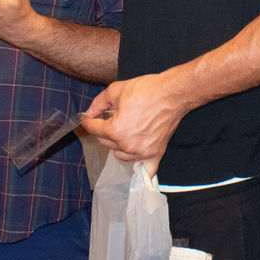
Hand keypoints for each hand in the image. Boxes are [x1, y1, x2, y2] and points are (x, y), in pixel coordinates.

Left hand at [79, 72, 194, 174]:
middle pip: (104, 142)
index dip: (88, 120)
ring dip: (117, 144)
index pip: (93, 129)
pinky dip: (137, 165)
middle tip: (109, 117)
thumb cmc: (147, 90)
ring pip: (118, 154)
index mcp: (115, 130)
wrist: (172, 94)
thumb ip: (98, 104)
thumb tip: (88, 114)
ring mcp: (141, 152)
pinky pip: (142, 169)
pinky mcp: (154, 154)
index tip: (87, 117)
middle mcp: (126, 145)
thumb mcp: (116, 90)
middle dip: (103, 129)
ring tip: (124, 130)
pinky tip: (135, 157)